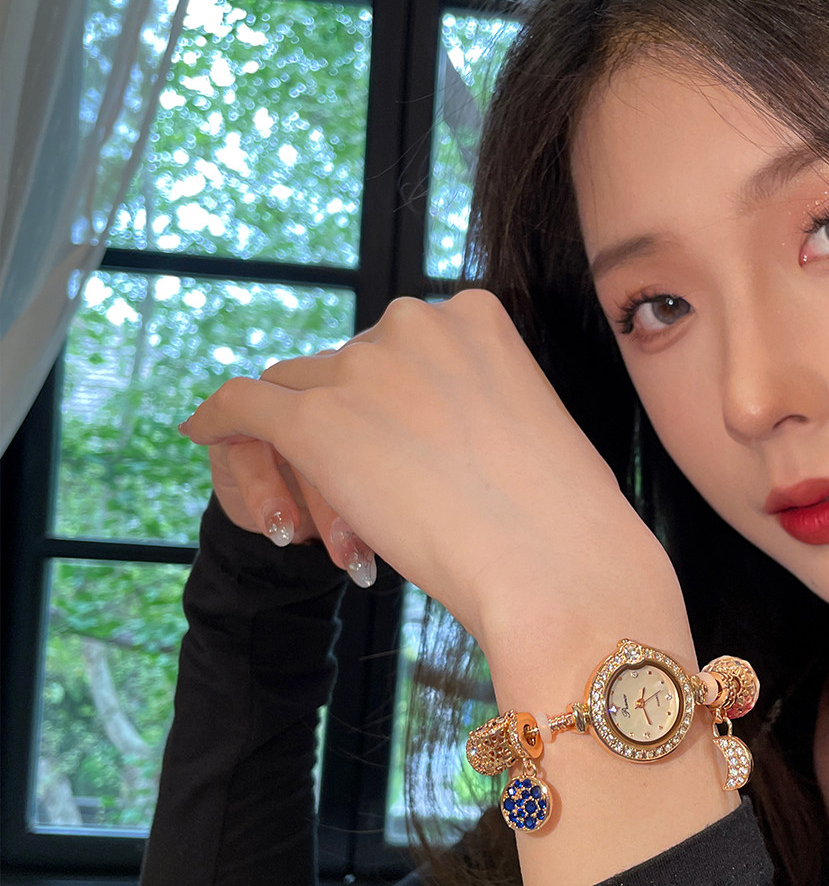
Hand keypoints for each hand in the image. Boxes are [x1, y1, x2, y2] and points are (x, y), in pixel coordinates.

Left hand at [179, 290, 677, 659]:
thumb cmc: (568, 521)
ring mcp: (364, 368)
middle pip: (344, 372)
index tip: (400, 463)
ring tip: (336, 532)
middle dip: (350, 438)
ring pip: (298, 397)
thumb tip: (431, 438)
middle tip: (373, 517)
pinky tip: (203, 431)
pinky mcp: (318, 422)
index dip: (389, 412)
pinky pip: (241, 405)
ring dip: (307, 459)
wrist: (560, 569)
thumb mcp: (531, 433)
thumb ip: (476, 409)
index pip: (397, 353)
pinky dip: (221, 420)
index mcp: (476, 316)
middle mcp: (413, 323)